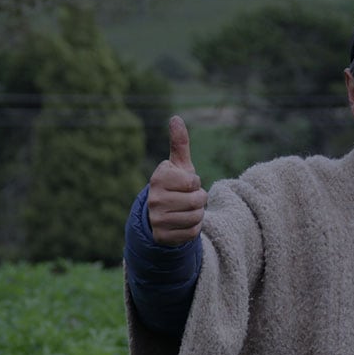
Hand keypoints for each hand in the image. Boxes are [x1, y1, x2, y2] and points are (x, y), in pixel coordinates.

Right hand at [147, 115, 206, 245]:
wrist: (159, 216)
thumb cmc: (175, 186)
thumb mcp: (178, 165)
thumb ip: (179, 143)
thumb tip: (175, 118)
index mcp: (159, 178)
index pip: (193, 182)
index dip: (195, 184)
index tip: (186, 184)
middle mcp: (154, 198)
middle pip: (197, 201)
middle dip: (199, 200)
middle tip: (189, 199)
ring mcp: (157, 218)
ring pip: (196, 217)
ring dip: (198, 215)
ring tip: (187, 211)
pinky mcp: (162, 236)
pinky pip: (191, 233)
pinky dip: (193, 229)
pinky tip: (183, 224)